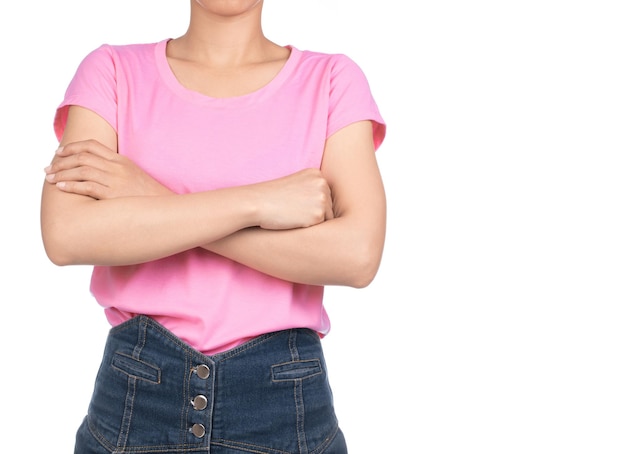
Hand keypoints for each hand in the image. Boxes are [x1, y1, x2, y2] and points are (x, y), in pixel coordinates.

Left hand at [44, 139, 171, 198]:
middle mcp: (117, 167)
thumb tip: (96, 171)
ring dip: (63, 173)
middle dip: (61, 162)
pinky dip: (72, 185)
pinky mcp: (113, 195)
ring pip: (82, 170)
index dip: (72, 147)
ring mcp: (116, 180)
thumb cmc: (146, 195)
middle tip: (48, 169)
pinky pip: (88, 187)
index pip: (92, 146)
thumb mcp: (133, 175)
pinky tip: (62, 187)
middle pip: (82, 157)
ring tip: (50, 179)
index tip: (59, 153)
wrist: (164, 206)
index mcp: (121, 160)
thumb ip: (115, 169)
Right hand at [254, 168, 333, 229]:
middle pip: (329, 206)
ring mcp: (322, 199)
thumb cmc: (272, 197)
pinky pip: (322, 227)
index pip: (325, 195)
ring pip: (328, 217)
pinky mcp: (319, 214)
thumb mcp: (295, 184)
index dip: (310, 204)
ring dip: (314, 221)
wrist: (258, 203)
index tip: (295, 203)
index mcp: (317, 174)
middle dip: (315, 212)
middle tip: (293, 210)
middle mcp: (323, 183)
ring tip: (294, 215)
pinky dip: (310, 228)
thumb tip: (325, 205)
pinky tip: (296, 221)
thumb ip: (311, 189)